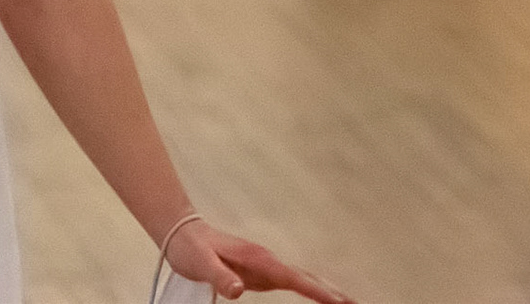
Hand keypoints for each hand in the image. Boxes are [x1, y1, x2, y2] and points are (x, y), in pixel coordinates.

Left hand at [165, 218, 355, 303]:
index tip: (340, 302)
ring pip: (303, 278)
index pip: (294, 278)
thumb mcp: (200, 264)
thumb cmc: (190, 250)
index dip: (317, 292)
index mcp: (258, 259)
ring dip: (326, 290)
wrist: (181, 232)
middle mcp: (267, 260)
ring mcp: (266, 264)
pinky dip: (310, 288)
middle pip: (307, 277)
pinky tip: (318, 295)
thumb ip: (219, 277)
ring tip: (349, 302)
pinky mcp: (261, 270)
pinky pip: (292, 280)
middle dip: (332, 292)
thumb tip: (236, 291)